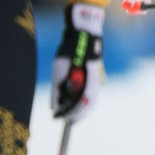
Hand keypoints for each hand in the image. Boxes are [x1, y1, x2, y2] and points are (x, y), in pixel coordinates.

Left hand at [50, 3, 105, 119]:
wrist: (86, 33)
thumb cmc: (70, 48)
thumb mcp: (59, 68)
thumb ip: (57, 90)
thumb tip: (54, 107)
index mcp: (86, 81)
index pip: (78, 105)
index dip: (67, 114)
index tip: (57, 118)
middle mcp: (96, 83)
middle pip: (87, 106)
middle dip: (75, 115)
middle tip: (64, 122)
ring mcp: (99, 80)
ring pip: (92, 101)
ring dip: (81, 110)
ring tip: (71, 116)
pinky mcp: (99, 77)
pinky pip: (93, 94)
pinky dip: (86, 101)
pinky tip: (78, 104)